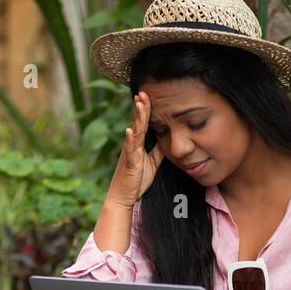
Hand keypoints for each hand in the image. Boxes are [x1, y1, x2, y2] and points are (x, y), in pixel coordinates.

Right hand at [104, 90, 164, 207]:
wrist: (123, 197)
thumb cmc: (136, 180)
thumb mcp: (152, 163)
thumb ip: (158, 151)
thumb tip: (167, 139)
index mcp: (138, 144)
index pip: (143, 123)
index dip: (146, 110)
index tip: (148, 96)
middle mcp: (132, 145)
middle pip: (138, 122)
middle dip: (141, 107)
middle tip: (143, 92)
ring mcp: (129, 153)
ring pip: (134, 131)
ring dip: (137, 117)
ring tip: (139, 104)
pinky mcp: (128, 163)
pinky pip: (129, 149)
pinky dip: (129, 139)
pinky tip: (130, 129)